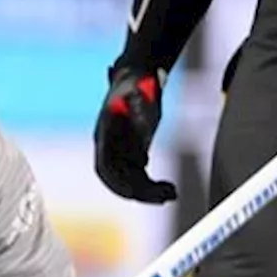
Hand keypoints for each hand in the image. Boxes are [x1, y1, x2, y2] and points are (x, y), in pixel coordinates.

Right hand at [93, 66, 177, 203]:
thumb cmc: (139, 81)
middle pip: (118, 179)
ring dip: (150, 193)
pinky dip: (154, 188)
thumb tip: (140, 107)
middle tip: (163, 197)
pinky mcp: (134, 157)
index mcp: (105, 133)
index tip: (134, 192)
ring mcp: (121, 154)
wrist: (140, 79)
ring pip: (131, 182)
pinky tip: (170, 189)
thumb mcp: (140, 86)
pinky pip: (141, 179)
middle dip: (139, 192)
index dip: (116, 181)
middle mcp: (110, 148)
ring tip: (172, 193)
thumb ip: (139, 97)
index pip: (104, 165)